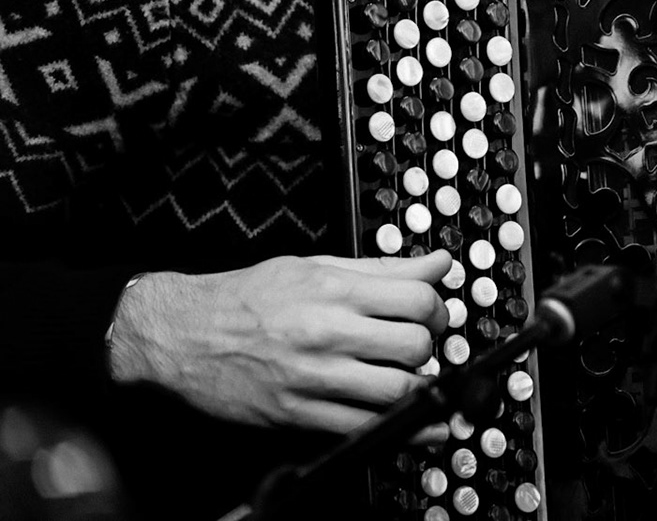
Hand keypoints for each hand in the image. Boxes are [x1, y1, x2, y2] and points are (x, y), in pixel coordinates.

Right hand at [109, 251, 451, 434]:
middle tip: (422, 344)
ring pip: (397, 389)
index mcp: (334, 290)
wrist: (181, 334)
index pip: (418, 297)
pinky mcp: (298, 414)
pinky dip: (403, 430)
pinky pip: (364, 428)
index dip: (438, 306)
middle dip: (429, 345)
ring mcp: (313, 378)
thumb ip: (382, 268)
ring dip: (418, 386)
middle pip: (415, 344)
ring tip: (410, 376)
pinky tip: (421, 424)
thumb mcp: (315, 266)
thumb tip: (439, 263)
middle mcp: (327, 332)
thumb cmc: (248, 297)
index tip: (433, 312)